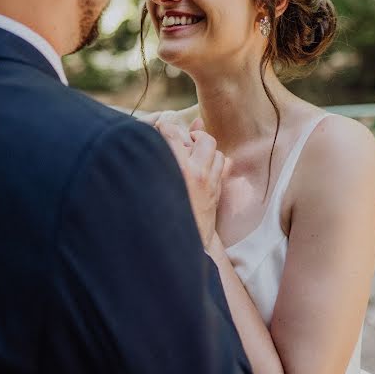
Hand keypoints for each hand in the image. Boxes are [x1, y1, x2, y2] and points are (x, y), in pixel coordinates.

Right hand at [156, 119, 226, 246]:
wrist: (178, 245)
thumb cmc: (156, 214)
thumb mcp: (151, 180)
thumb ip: (158, 155)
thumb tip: (157, 133)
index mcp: (176, 169)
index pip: (172, 133)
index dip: (165, 128)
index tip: (161, 129)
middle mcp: (196, 174)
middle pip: (204, 140)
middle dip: (194, 137)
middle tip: (184, 142)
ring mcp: (209, 184)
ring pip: (218, 153)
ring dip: (207, 151)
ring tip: (193, 156)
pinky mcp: (216, 194)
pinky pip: (222, 168)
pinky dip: (215, 164)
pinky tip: (203, 169)